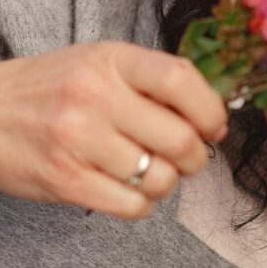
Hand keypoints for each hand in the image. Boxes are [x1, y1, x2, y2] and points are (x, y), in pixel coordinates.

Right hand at [0, 42, 227, 218]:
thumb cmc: (52, 90)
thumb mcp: (99, 64)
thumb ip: (152, 82)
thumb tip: (214, 117)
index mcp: (110, 60)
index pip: (180, 80)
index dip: (210, 111)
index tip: (212, 127)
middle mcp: (94, 96)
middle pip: (181, 140)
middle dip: (196, 158)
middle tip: (186, 158)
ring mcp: (78, 140)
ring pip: (161, 179)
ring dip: (165, 183)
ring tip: (145, 171)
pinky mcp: (66, 181)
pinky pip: (135, 207)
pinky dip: (141, 204)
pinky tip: (126, 189)